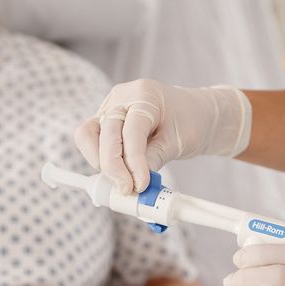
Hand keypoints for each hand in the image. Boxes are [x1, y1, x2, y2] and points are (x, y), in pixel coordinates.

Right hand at [74, 79, 250, 193]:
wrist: (196, 113)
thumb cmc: (192, 121)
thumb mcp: (179, 141)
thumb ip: (155, 158)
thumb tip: (134, 183)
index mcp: (145, 95)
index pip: (131, 131)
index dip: (133, 162)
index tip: (140, 185)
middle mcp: (122, 98)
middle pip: (104, 132)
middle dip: (112, 166)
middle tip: (126, 190)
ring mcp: (111, 108)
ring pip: (88, 135)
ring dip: (101, 162)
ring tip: (121, 182)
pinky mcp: (106, 122)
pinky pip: (94, 141)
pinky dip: (101, 160)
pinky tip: (118, 175)